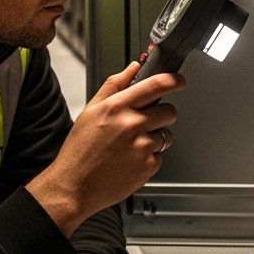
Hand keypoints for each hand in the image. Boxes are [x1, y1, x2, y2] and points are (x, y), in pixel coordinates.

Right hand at [28, 61, 184, 233]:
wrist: (74, 185)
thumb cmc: (80, 149)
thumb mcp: (91, 110)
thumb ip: (114, 86)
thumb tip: (133, 68)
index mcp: (117, 107)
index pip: (155, 85)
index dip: (173, 80)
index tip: (179, 81)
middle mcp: (132, 125)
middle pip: (169, 111)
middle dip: (162, 114)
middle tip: (145, 122)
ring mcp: (142, 147)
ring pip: (166, 135)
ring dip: (155, 138)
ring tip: (131, 146)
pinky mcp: (148, 166)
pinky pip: (160, 156)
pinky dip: (149, 158)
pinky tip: (130, 160)